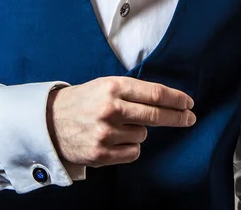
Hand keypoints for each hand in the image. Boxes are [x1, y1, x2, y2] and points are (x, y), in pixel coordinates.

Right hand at [46, 76, 195, 167]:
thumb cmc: (84, 101)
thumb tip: (166, 101)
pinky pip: (133, 152)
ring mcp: (106, 133)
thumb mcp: (105, 85)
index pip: (153, 93)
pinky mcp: (102, 153)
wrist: (50, 122)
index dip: (175, 99)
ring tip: (117, 126)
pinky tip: (114, 140)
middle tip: (190, 118)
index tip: (188, 102)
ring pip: (143, 135)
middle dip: (177, 117)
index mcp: (113, 87)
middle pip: (155, 115)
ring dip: (138, 131)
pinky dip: (129, 147)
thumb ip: (132, 92)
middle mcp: (111, 109)